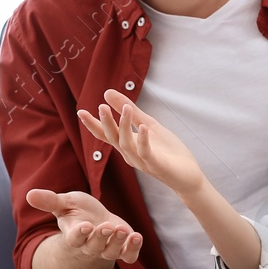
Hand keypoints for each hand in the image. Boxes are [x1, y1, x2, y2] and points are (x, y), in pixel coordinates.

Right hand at [26, 188, 142, 263]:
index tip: (85, 226)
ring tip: (122, 230)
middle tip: (107, 227)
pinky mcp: (123, 249)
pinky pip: (128, 256)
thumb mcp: (63, 203)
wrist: (95, 219)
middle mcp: (90, 245)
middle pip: (95, 247)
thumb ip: (49, 201)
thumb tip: (29, 194)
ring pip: (112, 253)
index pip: (75, 238)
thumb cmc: (77, 211)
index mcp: (74, 235)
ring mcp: (107, 249)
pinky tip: (137, 236)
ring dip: (118, 243)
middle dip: (101, 238)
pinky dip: (134, 249)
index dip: (80, 234)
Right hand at [78, 89, 204, 197]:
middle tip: (101, 107)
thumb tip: (107, 93)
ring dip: (125, 125)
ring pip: (126, 144)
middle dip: (106, 123)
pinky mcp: (156, 165)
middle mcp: (130, 154)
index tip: (80, 111)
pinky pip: (146, 152)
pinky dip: (143, 140)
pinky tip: (143, 127)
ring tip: (126, 107)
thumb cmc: (167, 150)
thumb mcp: (147, 124)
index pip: (105, 134)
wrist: (188, 175)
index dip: (93, 124)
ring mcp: (142, 161)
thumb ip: (130, 111)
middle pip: (112, 138)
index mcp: (127, 144)